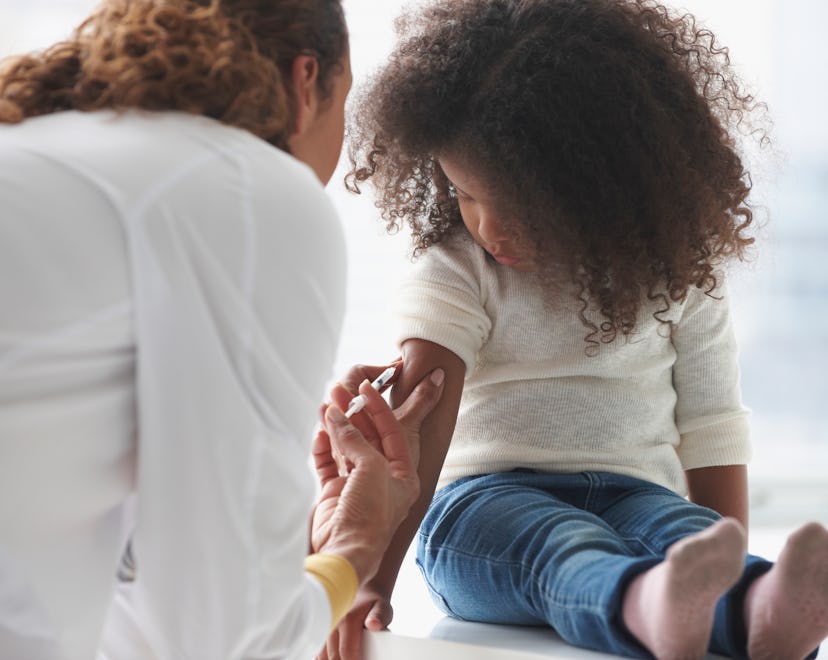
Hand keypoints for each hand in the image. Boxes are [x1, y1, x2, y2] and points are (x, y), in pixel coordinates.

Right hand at [310, 364, 443, 582]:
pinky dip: (323, 447)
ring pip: (346, 447)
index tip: (367, 386)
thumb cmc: (369, 515)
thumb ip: (354, 439)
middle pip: (368, 437)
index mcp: (403, 475)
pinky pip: (328, 463)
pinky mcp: (334, 493)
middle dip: (354, 413)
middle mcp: (382, 479)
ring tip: (325, 404)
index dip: (380, 407)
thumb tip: (338, 416)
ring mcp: (356, 486)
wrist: (343, 552)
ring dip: (336, 426)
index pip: (393, 431)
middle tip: (339, 390)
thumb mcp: (371, 469)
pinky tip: (319, 431)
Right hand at [316, 588, 391, 659]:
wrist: (363, 591)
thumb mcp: (382, 607)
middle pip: (333, 656)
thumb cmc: (373, 602)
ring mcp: (326, 628)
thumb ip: (379, 616)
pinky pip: (319, 651)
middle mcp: (333, 624)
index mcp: (348, 620)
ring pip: (323, 655)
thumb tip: (374, 625)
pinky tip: (335, 658)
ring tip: (347, 659)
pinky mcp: (322, 632)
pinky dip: (326, 658)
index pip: (347, 650)